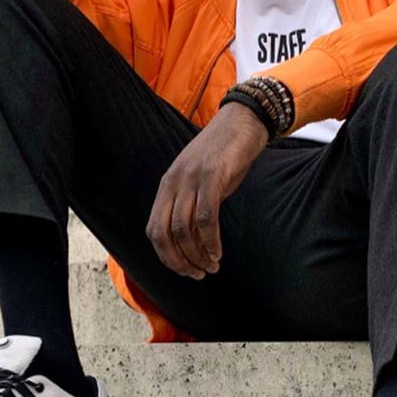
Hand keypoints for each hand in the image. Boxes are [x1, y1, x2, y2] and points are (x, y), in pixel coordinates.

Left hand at [146, 103, 268, 278]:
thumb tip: (192, 240)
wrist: (243, 122)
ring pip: (183, 228)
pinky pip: (206, 216)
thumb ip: (192, 205)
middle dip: (179, 262)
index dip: (166, 257)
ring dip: (197, 254)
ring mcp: (191, 178)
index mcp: (167, 186)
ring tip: (212, 266)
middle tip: (199, 274)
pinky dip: (210, 239)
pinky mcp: (213, 175)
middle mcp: (174, 183)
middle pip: (164, 233)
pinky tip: (218, 251)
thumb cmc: (224, 156)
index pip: (154, 230)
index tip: (185, 270)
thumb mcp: (200, 182)